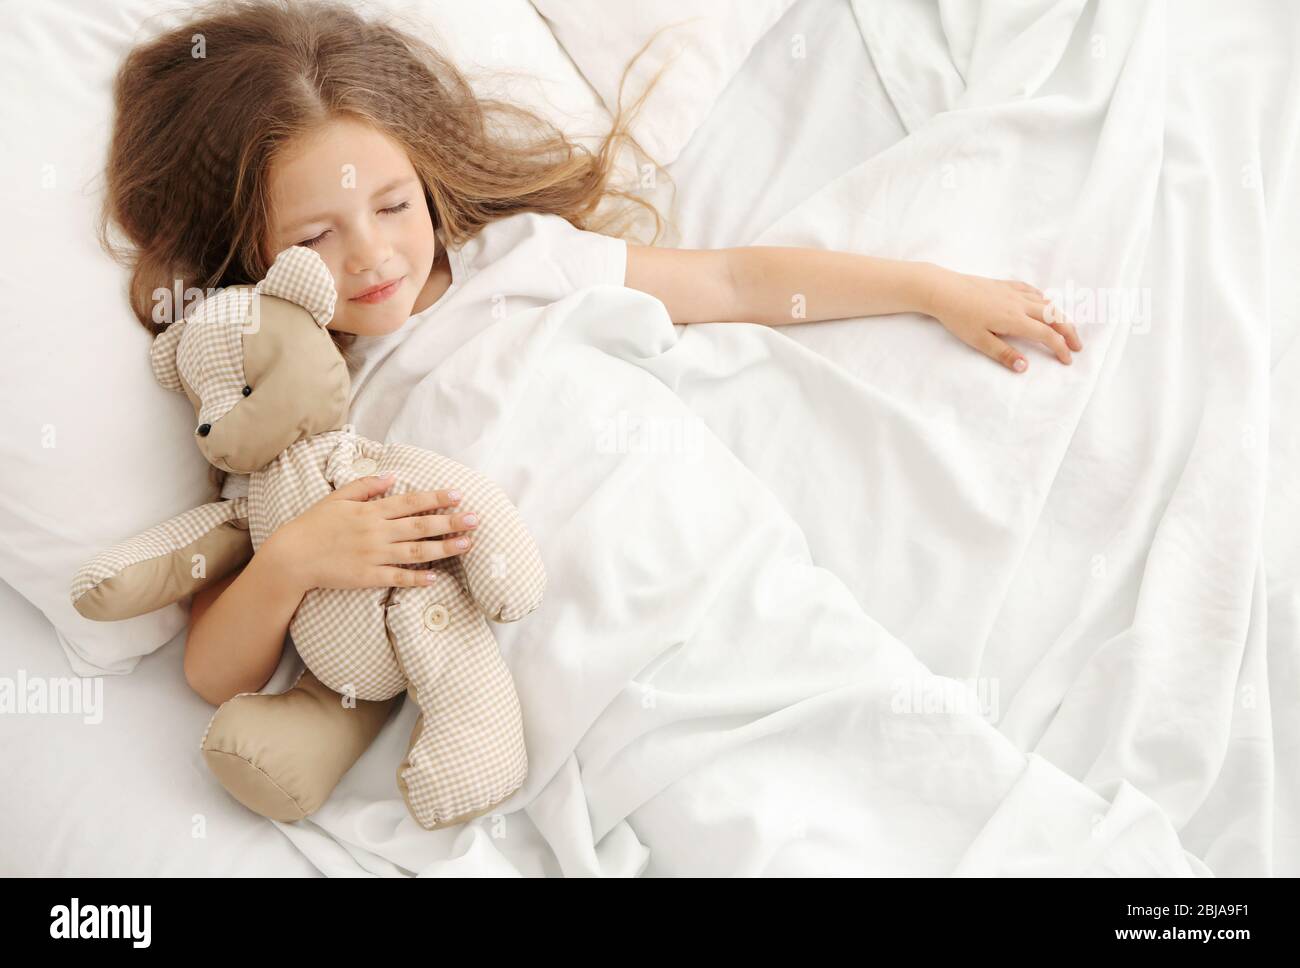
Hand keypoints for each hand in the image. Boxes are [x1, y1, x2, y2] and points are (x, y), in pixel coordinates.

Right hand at [262, 475, 479, 591]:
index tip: (459, 495)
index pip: (410, 502)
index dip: (436, 498)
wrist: (292, 556)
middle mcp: (376, 532)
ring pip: (416, 552)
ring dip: (443, 548)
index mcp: (370, 511)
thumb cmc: (315, 524)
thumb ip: (366, 486)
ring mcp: (373, 555)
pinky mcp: (367, 577)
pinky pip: (397, 577)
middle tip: (476, 519)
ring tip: (467, 545)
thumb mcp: (338, 497)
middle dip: (450, 521)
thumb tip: (393, 475)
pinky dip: (416, 578)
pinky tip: (436, 577)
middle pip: (420, 525)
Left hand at [924, 269, 1081, 372]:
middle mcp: (1020, 304)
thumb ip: (1003, 353)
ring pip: (1046, 302)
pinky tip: (1043, 303)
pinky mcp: (1005, 285)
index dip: (1060, 348)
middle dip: (1069, 332)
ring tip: (1065, 328)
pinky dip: (1043, 299)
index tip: (1067, 359)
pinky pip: (1032, 291)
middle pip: (1054, 316)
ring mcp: (1013, 292)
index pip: (1046, 335)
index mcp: (1015, 320)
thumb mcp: (978, 341)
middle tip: (1077, 346)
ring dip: (1059, 316)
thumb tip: (1024, 367)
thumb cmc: (959, 318)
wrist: (943, 290)